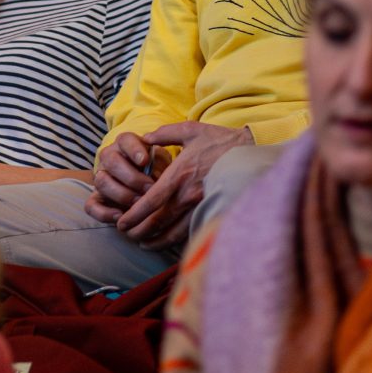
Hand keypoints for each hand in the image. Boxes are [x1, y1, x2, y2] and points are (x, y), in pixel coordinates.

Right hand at [83, 130, 159, 225]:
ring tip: (139, 204)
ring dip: (121, 194)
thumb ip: (159, 166)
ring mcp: (100, 177)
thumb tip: (157, 177)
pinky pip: (91, 205)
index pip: (125, 140)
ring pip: (101, 182)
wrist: (148, 185)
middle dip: (132, 178)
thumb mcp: (162, 163)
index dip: (134, 150)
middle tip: (149, 189)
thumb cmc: (157, 170)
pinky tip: (121, 216)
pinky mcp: (96, 198)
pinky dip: (104, 213)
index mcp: (125, 143)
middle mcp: (109, 157)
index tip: (145, 161)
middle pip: (111, 161)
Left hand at [113, 121, 250, 249]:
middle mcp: (189, 194)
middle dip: (139, 230)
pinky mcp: (211, 210)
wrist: (249, 153)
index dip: (134, 214)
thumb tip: (145, 137)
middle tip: (126, 234)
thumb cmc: (219, 141)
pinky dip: (174, 239)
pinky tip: (165, 241)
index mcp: (180, 174)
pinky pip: (190, 231)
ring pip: (174, 231)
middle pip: (159, 221)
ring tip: (142, 242)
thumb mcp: (191, 130)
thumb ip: (164, 133)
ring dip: (155, 239)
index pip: (152, 201)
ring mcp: (201, 205)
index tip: (122, 222)